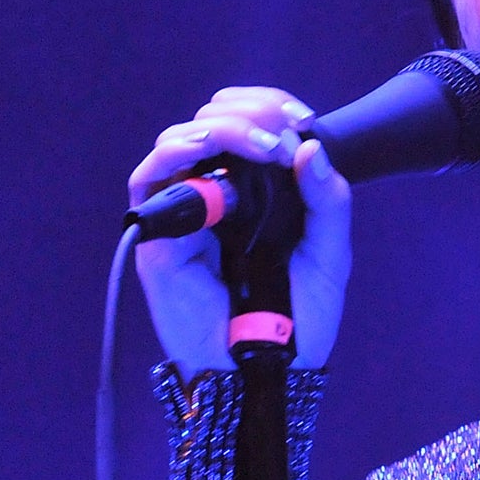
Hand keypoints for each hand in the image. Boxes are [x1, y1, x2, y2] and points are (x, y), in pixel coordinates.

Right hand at [128, 87, 351, 377]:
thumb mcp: (330, 255)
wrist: (273, 373)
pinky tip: (207, 151)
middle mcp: (217, 195)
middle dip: (249, 112)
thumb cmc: (301, 320)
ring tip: (259, 143)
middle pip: (212, 122)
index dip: (269, 106)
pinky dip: (174, 155)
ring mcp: (185, 215)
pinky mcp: (158, 240)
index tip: (302, 117)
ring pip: (179, 141)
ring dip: (218, 128)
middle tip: (282, 132)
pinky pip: (149, 182)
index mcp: (256, 193)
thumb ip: (328, 202)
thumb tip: (311, 148)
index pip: (248, 123)